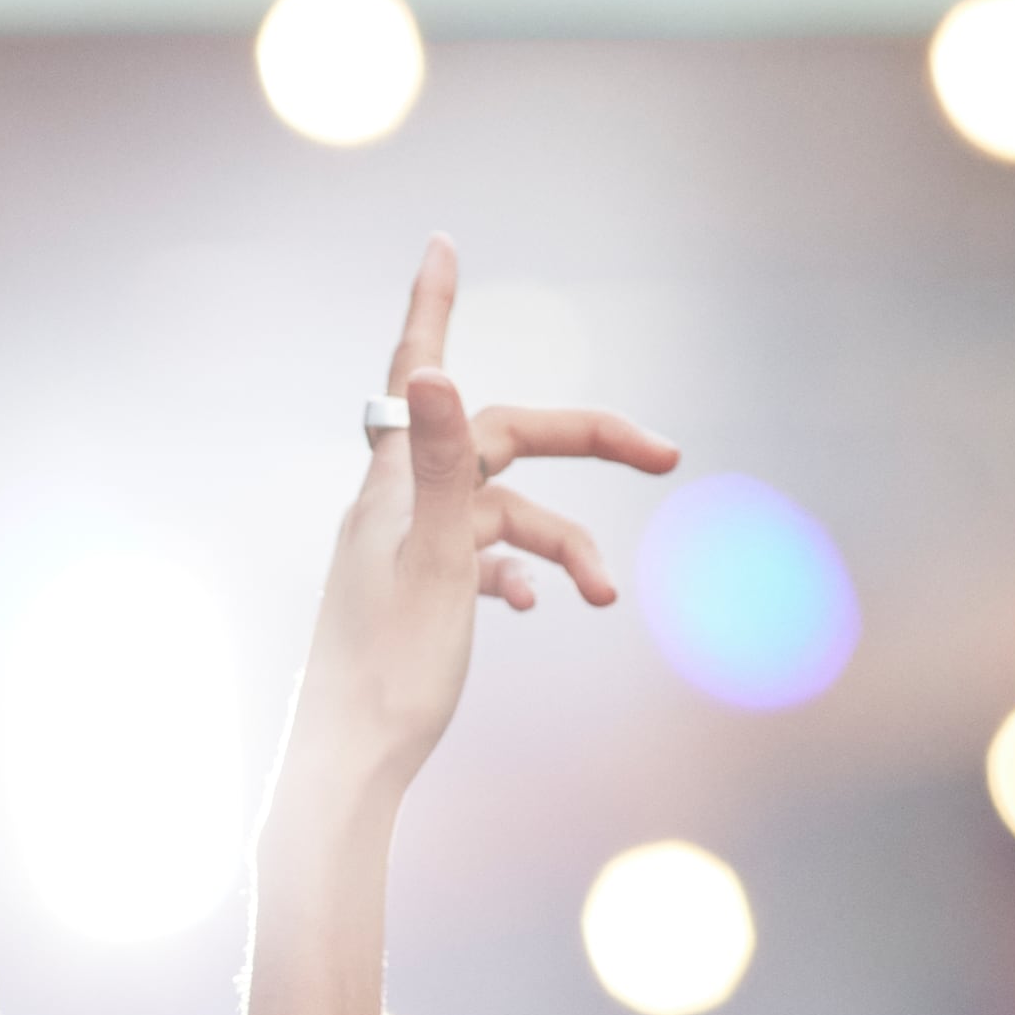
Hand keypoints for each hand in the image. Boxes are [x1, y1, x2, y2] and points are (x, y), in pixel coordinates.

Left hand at [276, 236, 678, 827]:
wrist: (349, 770)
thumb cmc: (386, 673)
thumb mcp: (430, 561)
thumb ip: (440, 467)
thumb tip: (429, 372)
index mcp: (392, 487)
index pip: (416, 372)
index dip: (433, 306)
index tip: (442, 244)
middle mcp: (393, 508)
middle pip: (500, 445)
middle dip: (584, 445)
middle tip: (665, 452)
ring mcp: (406, 553)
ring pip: (503, 516)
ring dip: (563, 545)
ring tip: (607, 595)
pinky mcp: (418, 599)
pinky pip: (483, 562)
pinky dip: (522, 574)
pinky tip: (537, 607)